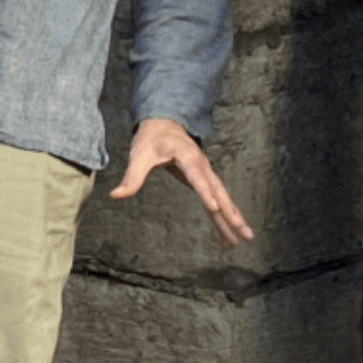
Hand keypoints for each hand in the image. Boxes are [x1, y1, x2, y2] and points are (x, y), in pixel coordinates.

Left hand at [112, 117, 256, 247]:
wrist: (165, 124)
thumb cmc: (152, 139)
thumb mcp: (140, 154)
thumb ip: (132, 176)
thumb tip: (116, 195)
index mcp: (188, 158)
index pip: (198, 178)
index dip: (206, 193)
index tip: (215, 208)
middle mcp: (203, 167)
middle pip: (219, 193)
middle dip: (231, 213)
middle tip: (243, 232)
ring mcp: (207, 174)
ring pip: (223, 199)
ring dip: (234, 219)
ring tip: (246, 238)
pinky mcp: (205, 181)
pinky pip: (218, 201)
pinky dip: (225, 217)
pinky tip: (230, 234)